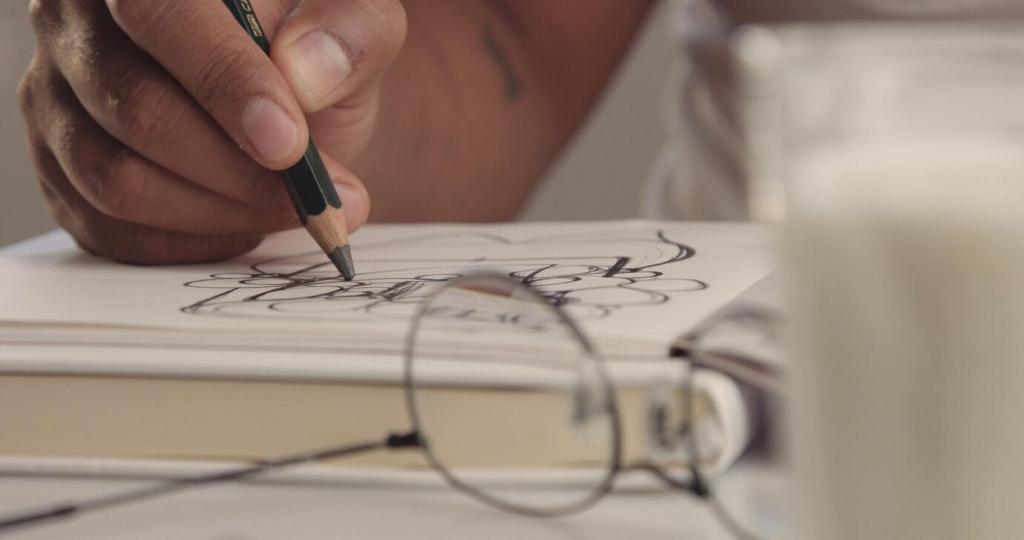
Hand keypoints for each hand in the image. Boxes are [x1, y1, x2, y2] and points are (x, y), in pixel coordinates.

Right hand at [18, 0, 404, 263]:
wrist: (291, 96)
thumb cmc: (314, 50)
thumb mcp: (356, 22)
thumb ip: (347, 32)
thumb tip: (305, 74)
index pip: (160, 14)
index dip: (225, 83)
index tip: (289, 144)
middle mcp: (74, 25)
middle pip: (137, 111)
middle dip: (241, 171)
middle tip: (318, 196)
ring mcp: (55, 103)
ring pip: (119, 182)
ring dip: (223, 213)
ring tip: (296, 210)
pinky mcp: (62, 174)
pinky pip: (113, 232)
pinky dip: (193, 243)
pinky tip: (247, 223)